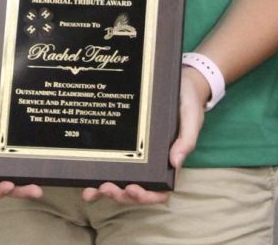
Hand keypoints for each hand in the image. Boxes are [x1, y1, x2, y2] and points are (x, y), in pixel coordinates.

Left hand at [79, 68, 207, 204]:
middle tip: (106, 188)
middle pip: (134, 190)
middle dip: (120, 195)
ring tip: (91, 190)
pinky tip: (86, 176)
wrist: (181, 81)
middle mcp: (150, 162)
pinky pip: (111, 161)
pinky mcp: (124, 143)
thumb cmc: (188, 102)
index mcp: (168, 162)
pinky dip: (97, 172)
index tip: (132, 188)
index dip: (146, 196)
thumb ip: (187, 140)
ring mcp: (135, 155)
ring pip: (119, 181)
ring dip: (105, 191)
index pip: (159, 190)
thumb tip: (176, 162)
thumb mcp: (192, 118)